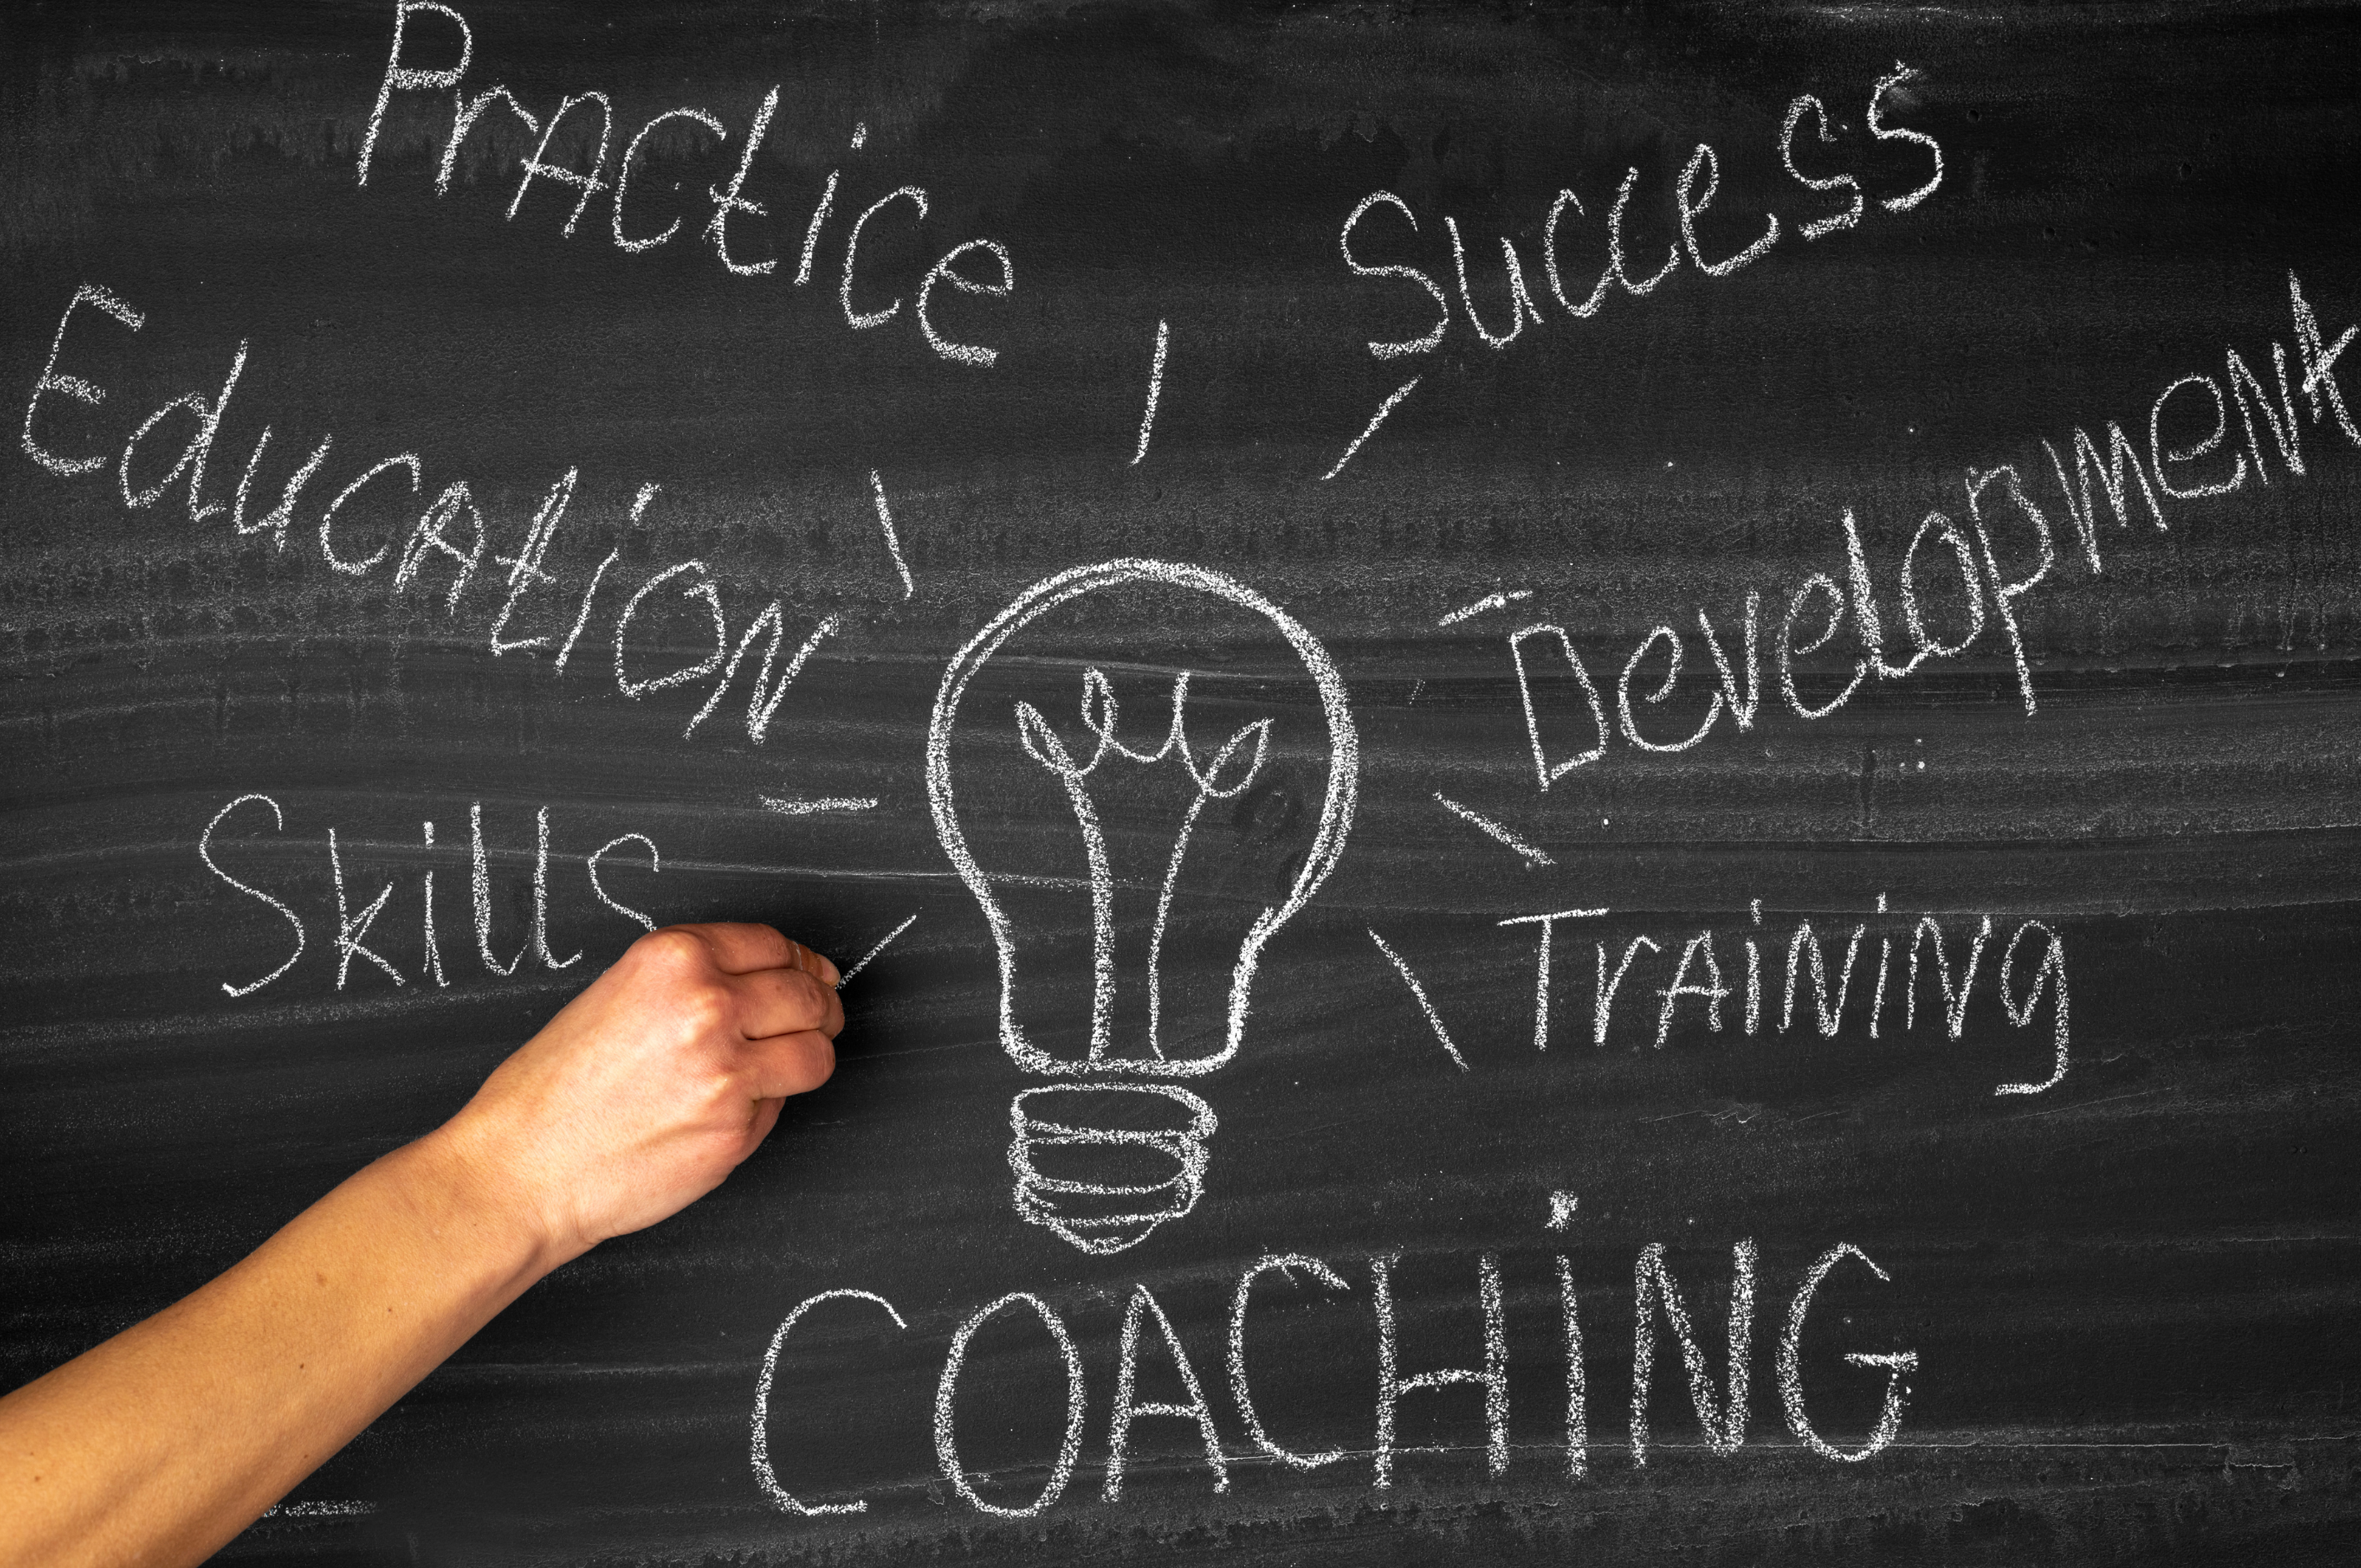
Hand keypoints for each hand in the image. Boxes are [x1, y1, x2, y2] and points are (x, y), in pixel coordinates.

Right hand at [434, 923, 842, 1266]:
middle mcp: (707, 1005)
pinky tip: (729, 1110)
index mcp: (674, 958)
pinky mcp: (736, 1129)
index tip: (809, 974)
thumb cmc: (551, 1089)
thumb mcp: (617, 995)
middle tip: (816, 1019)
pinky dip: (768, 1106)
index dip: (798, 962)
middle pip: (808, 994)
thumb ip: (691, 982)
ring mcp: (728, 1070)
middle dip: (818, 1008)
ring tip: (789, 1063)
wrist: (521, 1168)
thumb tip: (771, 982)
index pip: (773, 945)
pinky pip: (782, 1106)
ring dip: (810, 1055)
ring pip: (815, 1052)